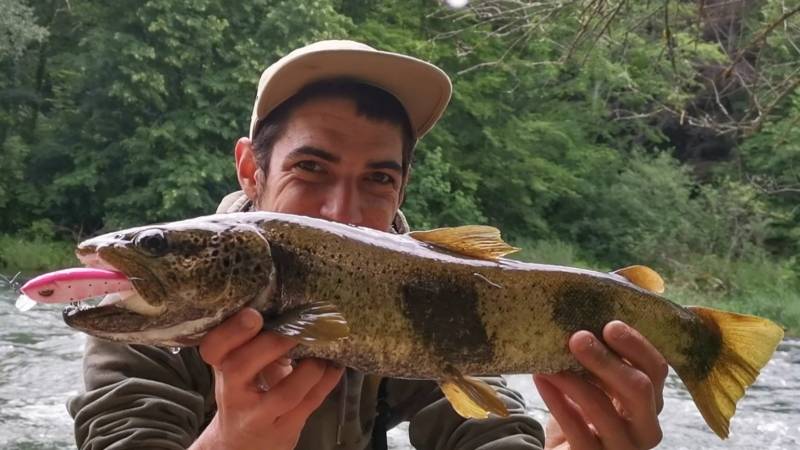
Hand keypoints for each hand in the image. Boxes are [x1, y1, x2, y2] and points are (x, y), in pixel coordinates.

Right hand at [190, 308, 343, 449]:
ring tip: (324, 351)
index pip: (212, 348)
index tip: (254, 314)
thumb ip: (257, 340)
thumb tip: (294, 301)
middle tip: (298, 329)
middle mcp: (232, 393)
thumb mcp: (242, 365)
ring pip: (283, 394)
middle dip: (270, 344)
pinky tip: (336, 366)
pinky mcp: (283, 430)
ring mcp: (257, 416)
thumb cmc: (247, 390)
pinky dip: (326, 382)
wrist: (242, 442)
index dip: (231, 331)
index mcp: (221, 367)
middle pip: (239, 367)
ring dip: (310, 369)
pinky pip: (309, 405)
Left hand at [533, 321, 666, 449]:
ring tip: (549, 362)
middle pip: (638, 389)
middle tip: (577, 338)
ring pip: (603, 409)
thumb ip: (597, 360)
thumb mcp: (595, 385)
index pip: (657, 370)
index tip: (609, 325)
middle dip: (607, 360)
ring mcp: (623, 448)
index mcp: (651, 401)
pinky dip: (557, 402)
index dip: (637, 346)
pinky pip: (577, 430)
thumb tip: (578, 321)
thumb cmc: (584, 412)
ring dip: (572, 380)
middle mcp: (645, 427)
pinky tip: (542, 380)